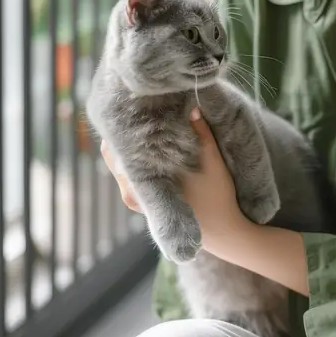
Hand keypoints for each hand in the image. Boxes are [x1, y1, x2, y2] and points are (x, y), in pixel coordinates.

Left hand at [99, 109, 246, 251]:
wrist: (220, 231)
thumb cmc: (218, 195)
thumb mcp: (213, 160)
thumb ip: (201, 132)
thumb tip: (190, 105)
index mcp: (144, 183)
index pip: (115, 149)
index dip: (121, 127)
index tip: (131, 107)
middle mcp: (132, 194)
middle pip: (114, 155)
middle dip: (124, 134)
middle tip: (135, 108)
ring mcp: (134, 199)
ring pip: (120, 164)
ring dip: (128, 146)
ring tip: (139, 121)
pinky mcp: (140, 202)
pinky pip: (128, 174)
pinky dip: (133, 158)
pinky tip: (145, 142)